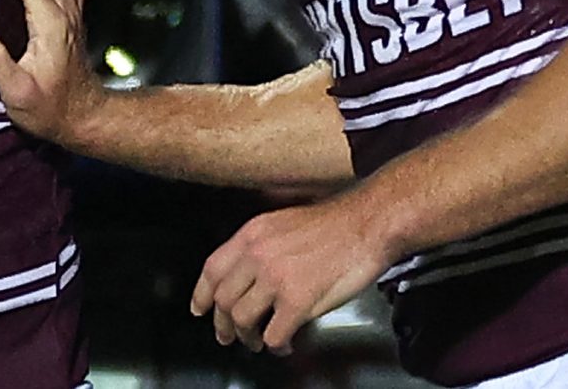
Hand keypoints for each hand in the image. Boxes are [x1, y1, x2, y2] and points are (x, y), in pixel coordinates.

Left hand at [191, 191, 392, 352]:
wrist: (367, 224)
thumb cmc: (336, 224)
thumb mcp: (284, 222)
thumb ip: (261, 246)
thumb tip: (248, 276)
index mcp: (253, 234)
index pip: (212, 268)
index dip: (201, 294)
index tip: (199, 308)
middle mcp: (258, 254)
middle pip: (223, 300)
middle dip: (223, 324)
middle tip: (227, 336)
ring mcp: (276, 278)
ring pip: (243, 320)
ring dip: (248, 338)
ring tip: (258, 342)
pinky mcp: (298, 301)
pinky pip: (274, 335)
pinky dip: (276, 346)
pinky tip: (284, 344)